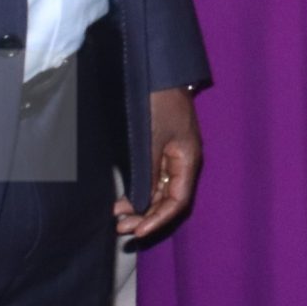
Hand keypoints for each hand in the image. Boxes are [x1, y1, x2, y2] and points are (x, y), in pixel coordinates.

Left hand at [116, 87, 200, 243]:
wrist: (157, 73)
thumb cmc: (158, 103)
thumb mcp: (151, 141)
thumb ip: (147, 174)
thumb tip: (142, 205)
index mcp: (188, 160)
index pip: (178, 201)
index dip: (159, 220)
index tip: (138, 232)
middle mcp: (183, 162)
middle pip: (169, 200)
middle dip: (147, 216)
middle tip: (121, 228)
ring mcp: (172, 156)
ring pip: (159, 191)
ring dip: (140, 206)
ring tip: (118, 216)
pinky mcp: (160, 149)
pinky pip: (152, 179)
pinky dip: (139, 191)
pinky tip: (124, 198)